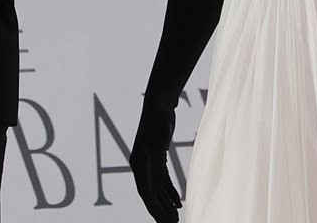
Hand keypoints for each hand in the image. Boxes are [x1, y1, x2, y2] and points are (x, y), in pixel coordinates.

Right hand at [130, 105, 181, 221]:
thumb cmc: (157, 123)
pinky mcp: (158, 157)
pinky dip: (169, 191)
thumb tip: (155, 190)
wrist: (159, 104)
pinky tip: (177, 201)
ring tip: (175, 218)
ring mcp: (149, 161)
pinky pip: (163, 180)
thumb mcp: (157, 146)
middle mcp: (142, 166)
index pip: (146, 193)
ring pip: (157, 189)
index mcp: (139, 165)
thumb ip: (156, 168)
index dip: (155, 209)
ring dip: (165, 203)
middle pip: (151, 194)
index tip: (164, 222)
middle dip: (160, 211)